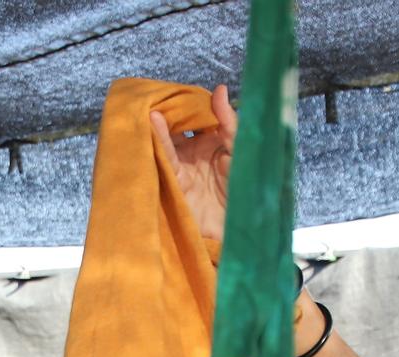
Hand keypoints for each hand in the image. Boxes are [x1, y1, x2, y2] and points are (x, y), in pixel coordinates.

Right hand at [150, 84, 235, 242]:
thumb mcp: (241, 149)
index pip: (199, 115)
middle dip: (171, 109)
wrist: (240, 228)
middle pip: (179, 125)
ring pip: (169, 138)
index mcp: (215, 142)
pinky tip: (153, 120)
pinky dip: (159, 138)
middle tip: (161, 90)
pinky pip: (165, 156)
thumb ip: (229, 121)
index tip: (184, 85)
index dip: (192, 101)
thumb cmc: (247, 190)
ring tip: (152, 101)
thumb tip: (219, 89)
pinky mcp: (174, 179)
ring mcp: (184, 165)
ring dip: (160, 121)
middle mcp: (196, 151)